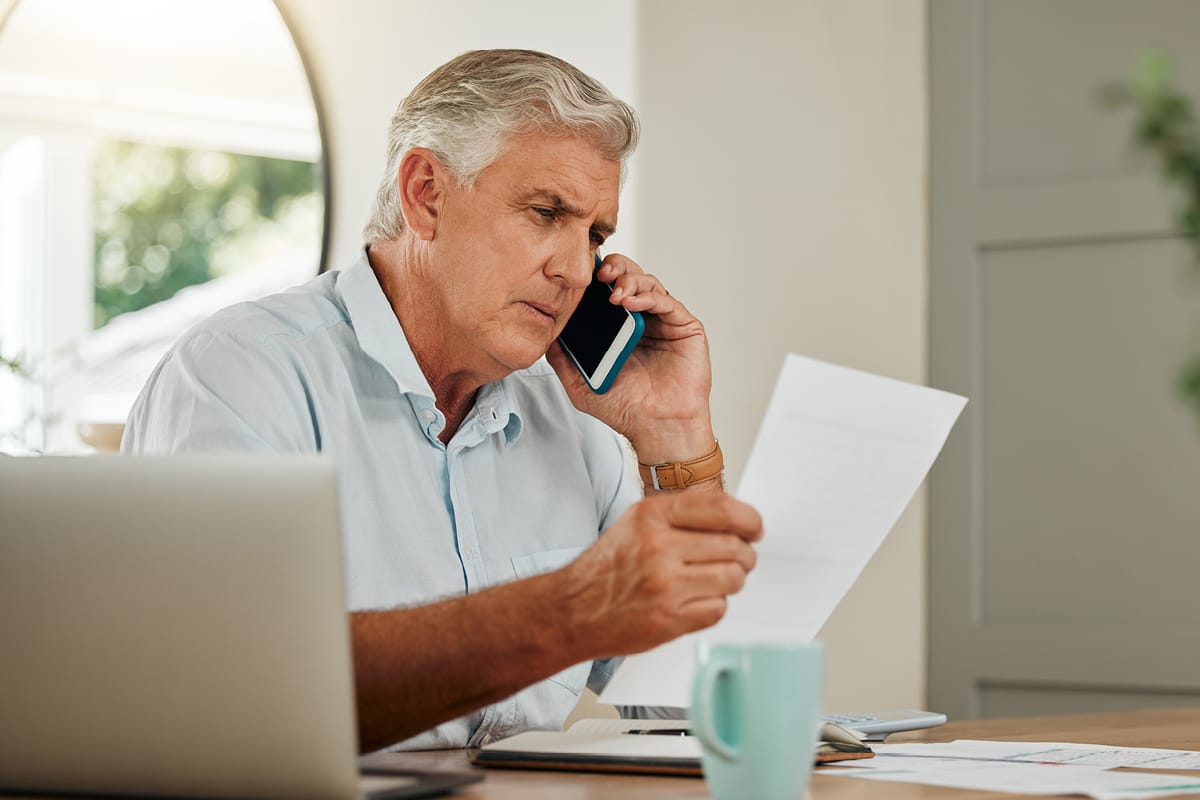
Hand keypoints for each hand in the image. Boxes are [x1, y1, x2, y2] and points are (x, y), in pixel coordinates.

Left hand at [547, 253, 714, 462]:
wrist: (655, 428)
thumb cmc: (625, 409)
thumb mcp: (581, 384)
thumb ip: (563, 360)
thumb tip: (545, 335)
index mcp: (620, 327)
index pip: (608, 289)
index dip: (596, 277)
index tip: (579, 274)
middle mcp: (644, 319)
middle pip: (630, 277)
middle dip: (614, 269)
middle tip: (599, 273)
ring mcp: (665, 322)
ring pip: (649, 284)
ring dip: (629, 281)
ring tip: (614, 292)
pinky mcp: (686, 328)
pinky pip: (667, 302)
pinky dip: (648, 297)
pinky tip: (630, 302)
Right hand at [556, 492, 762, 657]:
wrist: (572, 610)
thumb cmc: (607, 567)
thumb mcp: (637, 522)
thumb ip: (682, 515)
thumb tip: (735, 518)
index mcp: (652, 516)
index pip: (722, 509)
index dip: (749, 519)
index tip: (754, 528)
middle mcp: (659, 547)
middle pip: (734, 546)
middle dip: (744, 554)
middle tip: (737, 559)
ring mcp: (665, 585)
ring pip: (732, 578)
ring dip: (732, 581)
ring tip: (715, 581)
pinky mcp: (669, 619)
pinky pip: (718, 609)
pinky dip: (714, 606)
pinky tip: (695, 601)